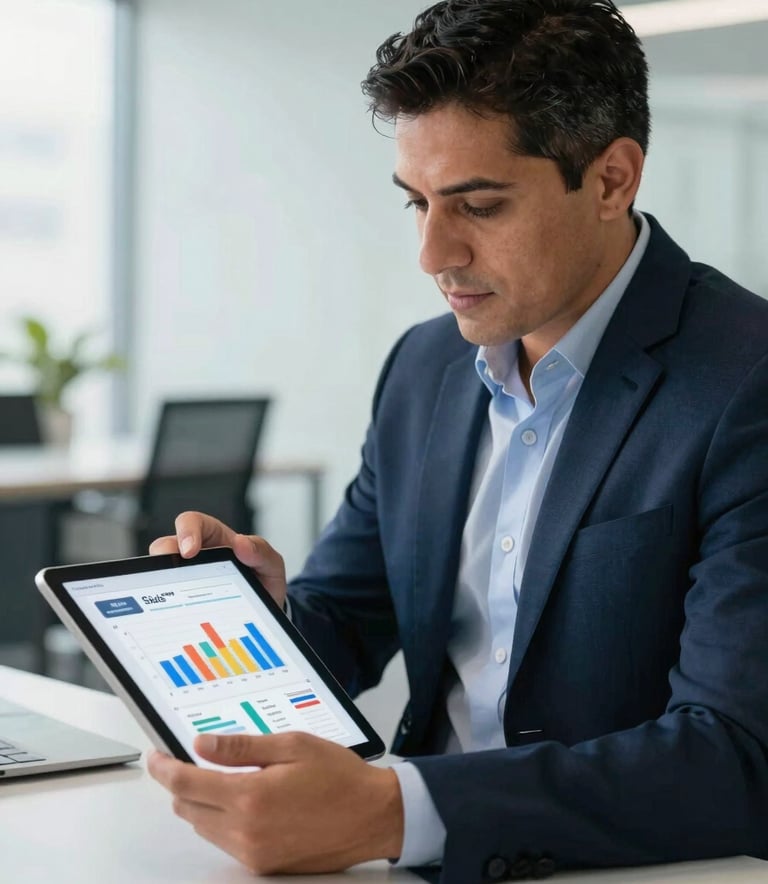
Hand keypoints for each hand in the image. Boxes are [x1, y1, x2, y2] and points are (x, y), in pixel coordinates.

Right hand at [148, 511, 286, 608]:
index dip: (186, 531)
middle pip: (165, 546)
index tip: (190, 551)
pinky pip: (166, 600)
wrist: (264, 611)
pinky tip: (178, 617)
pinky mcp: (182, 600)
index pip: (192, 522)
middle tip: (172, 574)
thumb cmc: (263, 580)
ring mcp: (186, 578)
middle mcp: (195, 556)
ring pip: (160, 572)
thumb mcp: (271, 565)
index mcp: (215, 538)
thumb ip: (261, 551)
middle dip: (164, 556)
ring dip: (162, 582)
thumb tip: (241, 544)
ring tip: (173, 599)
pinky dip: (167, 606)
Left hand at [148, 732, 403, 873]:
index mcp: (251, 797)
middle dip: (182, 784)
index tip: (156, 756)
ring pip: (203, 828)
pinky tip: (245, 801)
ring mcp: (254, 853)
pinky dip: (222, 821)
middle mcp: (246, 831)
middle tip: (191, 760)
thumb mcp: (293, 745)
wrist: (374, 816)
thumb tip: (201, 745)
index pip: (186, 784)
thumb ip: (242, 747)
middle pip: (187, 810)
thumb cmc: (340, 777)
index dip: (164, 768)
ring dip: (202, 804)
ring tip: (225, 777)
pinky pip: (225, 843)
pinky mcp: (264, 865)